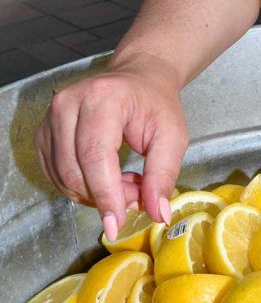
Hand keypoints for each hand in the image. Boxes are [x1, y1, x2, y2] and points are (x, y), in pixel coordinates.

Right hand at [35, 53, 187, 236]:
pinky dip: (80, 186)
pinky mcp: (44, 132)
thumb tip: (158, 214)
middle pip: (75, 170)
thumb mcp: (172, 136)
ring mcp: (51, 117)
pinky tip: (104, 177)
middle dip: (104, 196)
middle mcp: (69, 103)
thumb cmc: (155, 104)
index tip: (117, 223)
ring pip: (63, 177)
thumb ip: (163, 175)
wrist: (138, 79)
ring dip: (93, 193)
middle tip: (136, 195)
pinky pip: (55, 174)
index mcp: (103, 97)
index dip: (105, 194)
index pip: (95, 156)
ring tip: (125, 182)